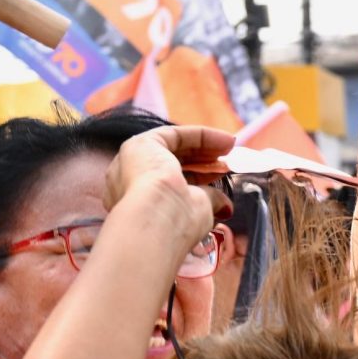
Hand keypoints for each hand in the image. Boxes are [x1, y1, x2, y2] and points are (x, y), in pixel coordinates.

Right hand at [104, 124, 231, 238]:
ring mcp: (131, 162)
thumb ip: (208, 204)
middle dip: (201, 160)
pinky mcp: (140, 145)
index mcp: (137, 202)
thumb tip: (224, 207)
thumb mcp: (197, 213)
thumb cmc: (175, 223)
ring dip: (203, 146)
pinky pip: (173, 135)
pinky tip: (225, 141)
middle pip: (169, 163)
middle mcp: (127, 181)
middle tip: (226, 161)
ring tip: (229, 147)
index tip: (221, 175)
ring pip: (171, 147)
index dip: (199, 177)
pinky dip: (200, 135)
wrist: (155, 217)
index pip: (170, 183)